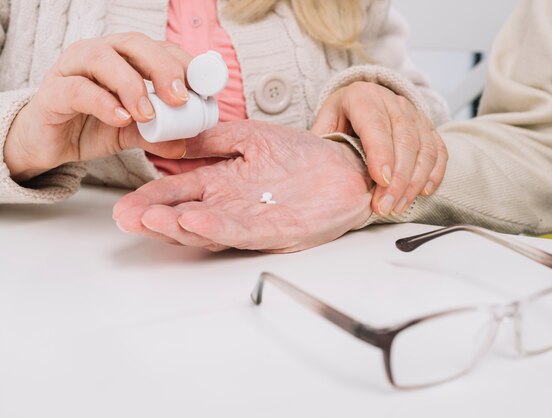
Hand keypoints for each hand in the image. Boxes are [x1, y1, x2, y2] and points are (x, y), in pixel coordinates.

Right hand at [4, 32, 191, 181]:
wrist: (49, 143)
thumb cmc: (93, 126)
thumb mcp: (134, 133)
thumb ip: (159, 136)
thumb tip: (187, 144)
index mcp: (126, 59)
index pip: (160, 49)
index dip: (184, 64)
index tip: (204, 89)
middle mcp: (100, 55)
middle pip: (135, 45)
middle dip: (163, 68)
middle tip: (180, 99)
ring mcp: (73, 69)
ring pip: (103, 58)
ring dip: (132, 85)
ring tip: (148, 114)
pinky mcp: (52, 92)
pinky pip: (77, 89)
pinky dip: (103, 102)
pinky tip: (121, 119)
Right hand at [113, 121, 372, 252]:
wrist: (345, 168)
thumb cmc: (302, 154)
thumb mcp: (251, 137)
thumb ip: (216, 138)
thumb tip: (177, 140)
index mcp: (224, 184)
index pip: (180, 193)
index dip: (153, 199)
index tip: (127, 203)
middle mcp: (232, 206)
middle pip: (185, 217)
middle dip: (155, 219)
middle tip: (128, 218)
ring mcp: (251, 221)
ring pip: (207, 229)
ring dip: (177, 226)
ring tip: (151, 220)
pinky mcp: (274, 230)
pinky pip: (240, 231)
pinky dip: (215, 228)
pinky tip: (193, 221)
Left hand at [311, 81, 447, 216]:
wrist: (363, 98)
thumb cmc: (341, 116)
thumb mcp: (325, 122)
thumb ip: (325, 143)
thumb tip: (324, 172)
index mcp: (362, 97)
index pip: (376, 126)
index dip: (381, 154)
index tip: (381, 181)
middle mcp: (392, 102)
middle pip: (404, 140)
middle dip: (398, 179)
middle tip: (386, 206)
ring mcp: (414, 113)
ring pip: (424, 148)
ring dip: (414, 182)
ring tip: (399, 206)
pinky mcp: (428, 126)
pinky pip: (438, 150)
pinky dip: (434, 173)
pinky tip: (422, 192)